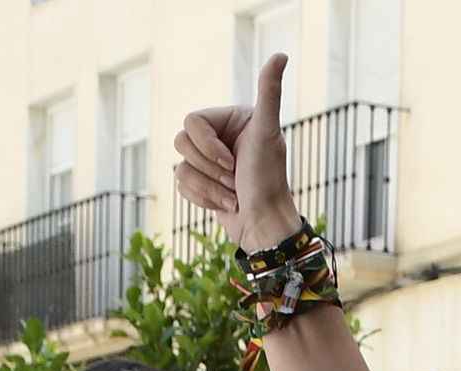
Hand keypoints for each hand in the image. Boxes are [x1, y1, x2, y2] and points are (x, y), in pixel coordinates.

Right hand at [175, 56, 303, 251]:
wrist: (265, 225)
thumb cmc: (268, 180)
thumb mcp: (268, 133)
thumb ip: (269, 93)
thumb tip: (280, 55)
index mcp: (232, 119)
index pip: (191, 121)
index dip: (206, 145)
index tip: (232, 162)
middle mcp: (219, 136)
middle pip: (181, 142)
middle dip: (208, 168)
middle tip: (234, 178)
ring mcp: (209, 161)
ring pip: (179, 167)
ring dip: (207, 187)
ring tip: (232, 193)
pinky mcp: (202, 182)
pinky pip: (180, 185)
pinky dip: (203, 199)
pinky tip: (226, 203)